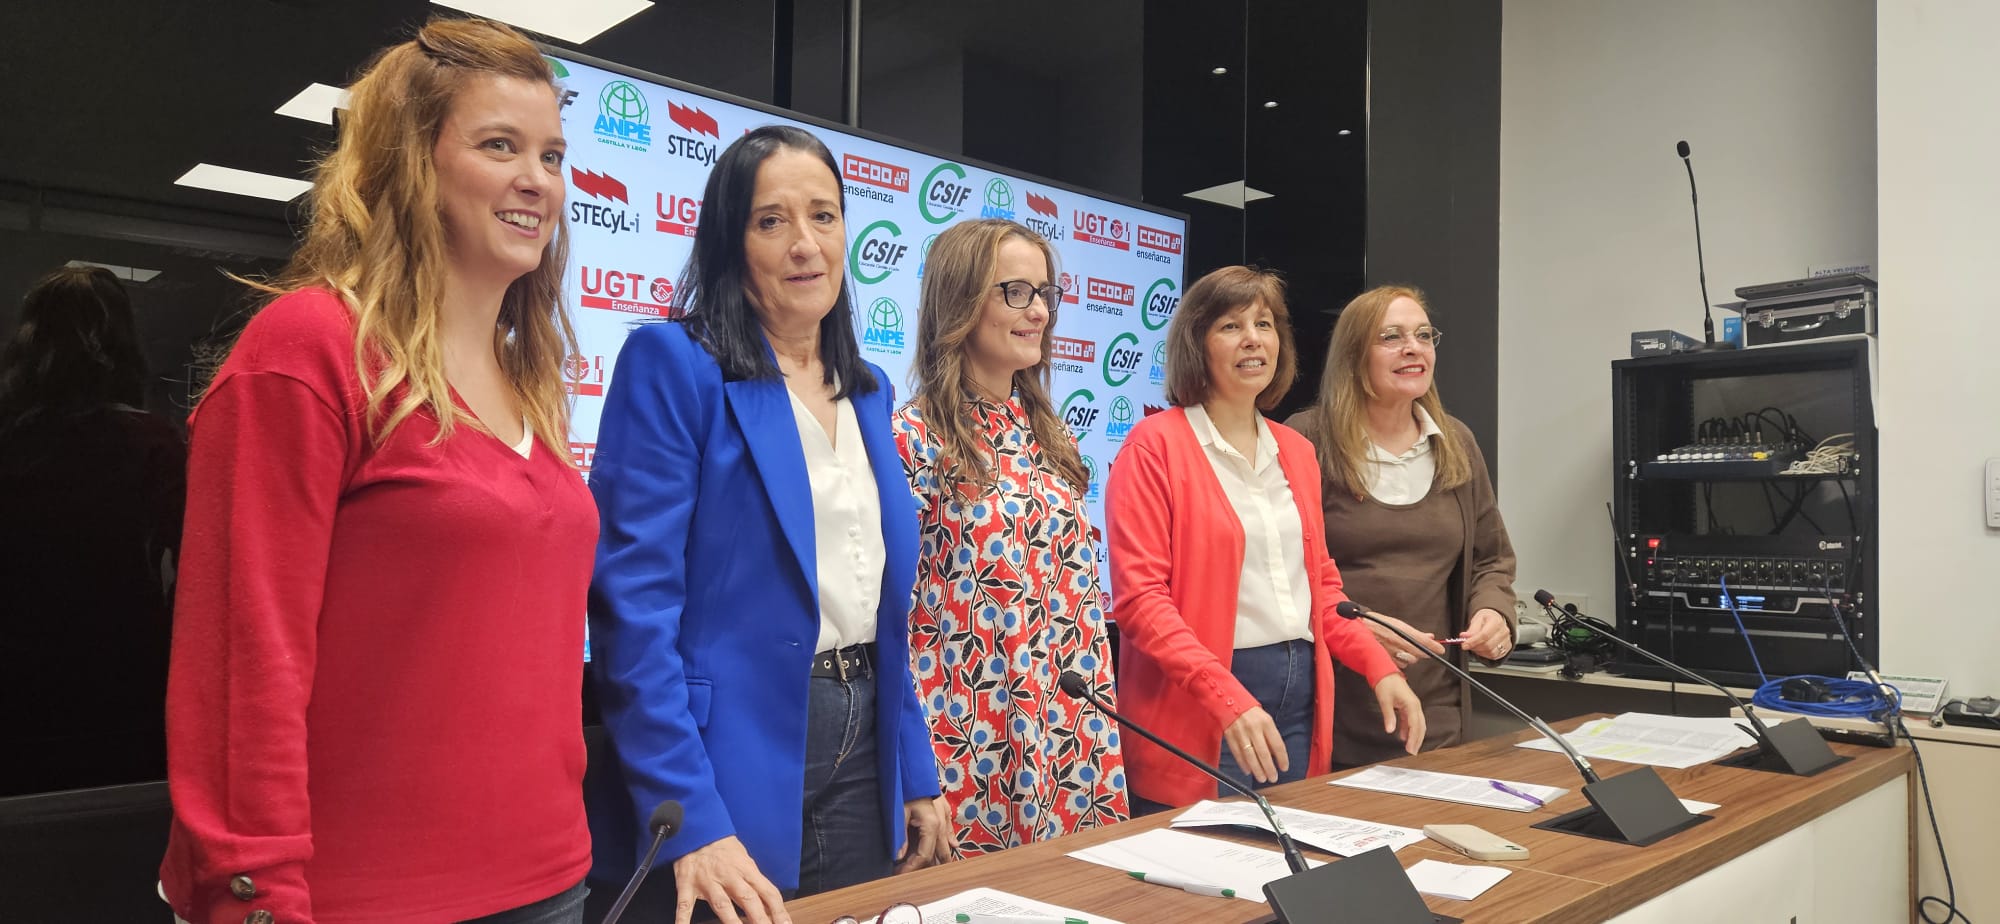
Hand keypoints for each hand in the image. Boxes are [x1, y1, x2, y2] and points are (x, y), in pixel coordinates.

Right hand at [671, 836, 789, 923]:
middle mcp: (729, 876)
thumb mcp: (745, 860)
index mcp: (746, 870)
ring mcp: (708, 881)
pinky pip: (685, 905)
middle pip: (748, 900)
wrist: (697, 829)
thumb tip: (769, 904)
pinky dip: (683, 919)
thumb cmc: (723, 848)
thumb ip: (754, 882)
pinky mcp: (687, 885)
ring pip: (722, 904)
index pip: (768, 892)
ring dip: (732, 922)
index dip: (778, 910)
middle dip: (759, 919)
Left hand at [894, 795, 951, 873]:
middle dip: (928, 868)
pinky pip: (950, 831)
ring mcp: (945, 818)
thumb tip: (898, 855)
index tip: (901, 874)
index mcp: (932, 826)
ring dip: (939, 856)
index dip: (912, 867)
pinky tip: (953, 844)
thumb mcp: (900, 811)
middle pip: (940, 854)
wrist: (916, 768)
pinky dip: (949, 840)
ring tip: (931, 867)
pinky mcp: (946, 811)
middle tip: (913, 875)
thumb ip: (900, 834)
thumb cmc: (908, 788)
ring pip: (947, 844)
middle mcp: (942, 824)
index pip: (924, 855)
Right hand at [1222, 706, 1287, 783]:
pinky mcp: (1230, 737)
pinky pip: (1238, 754)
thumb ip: (1271, 736)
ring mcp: (1241, 733)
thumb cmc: (1251, 712)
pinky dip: (1243, 764)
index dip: (1282, 758)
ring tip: (1262, 778)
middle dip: (1269, 768)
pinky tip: (1249, 771)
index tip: (1284, 768)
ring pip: (1250, 756)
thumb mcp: (1266, 720)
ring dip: (1257, 770)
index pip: (1277, 744)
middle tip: (1273, 778)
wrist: (1230, 701)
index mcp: (1266, 723)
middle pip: (1263, 753)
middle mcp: (1254, 729)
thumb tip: (1276, 755)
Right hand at [1365, 610, 1446, 666]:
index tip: (1440, 650)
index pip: (1423, 641)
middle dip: (1423, 652)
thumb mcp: (1398, 623)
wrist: (1361, 629)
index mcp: (1402, 631)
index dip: (1434, 646)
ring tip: (1407, 651)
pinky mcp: (1386, 659)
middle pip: (1419, 653)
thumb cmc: (1378, 624)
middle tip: (1426, 650)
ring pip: (1410, 660)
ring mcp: (1392, 652)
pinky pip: (1400, 665)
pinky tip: (1399, 656)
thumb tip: (1430, 637)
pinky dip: (1402, 661)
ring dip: (1412, 657)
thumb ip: (1415, 632)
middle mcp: (1398, 642)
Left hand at [1372, 673, 1428, 754]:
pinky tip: (1403, 736)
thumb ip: (1389, 716)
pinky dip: (1408, 729)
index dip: (1414, 738)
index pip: (1415, 725)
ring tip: (1410, 747)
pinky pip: (1411, 720)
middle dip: (1417, 740)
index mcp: (1411, 704)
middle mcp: (1415, 705)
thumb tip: (1390, 730)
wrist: (1385, 672)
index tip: (1410, 748)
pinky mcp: (1408, 705)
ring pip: (1417, 723)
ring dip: (1414, 735)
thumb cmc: (1386, 683)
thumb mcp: (1385, 701)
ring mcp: (1412, 705)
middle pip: (1420, 726)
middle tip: (1412, 751)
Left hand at [1462, 608, 1514, 660]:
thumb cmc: (1487, 619)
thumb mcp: (1477, 619)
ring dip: (1479, 651)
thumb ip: (1471, 629)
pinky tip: (1481, 648)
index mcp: (1497, 622)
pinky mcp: (1506, 648)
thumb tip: (1465, 636)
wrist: (1496, 620)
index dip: (1473, 641)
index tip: (1464, 644)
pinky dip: (1485, 654)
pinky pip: (1494, 656)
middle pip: (1488, 645)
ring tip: (1474, 645)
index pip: (1484, 635)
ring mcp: (1507, 641)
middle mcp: (1504, 632)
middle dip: (1474, 647)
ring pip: (1491, 652)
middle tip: (1467, 644)